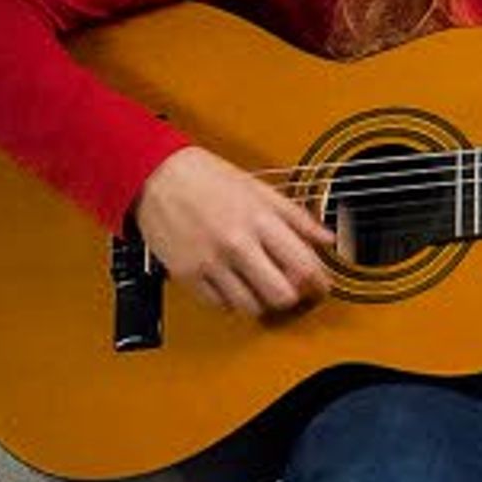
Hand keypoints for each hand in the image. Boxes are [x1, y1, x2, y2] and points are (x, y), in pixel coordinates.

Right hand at [129, 145, 336, 316]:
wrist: (155, 174)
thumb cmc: (206, 177)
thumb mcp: (259, 188)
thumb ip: (296, 216)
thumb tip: (326, 238)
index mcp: (259, 219)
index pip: (303, 264)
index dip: (320, 282)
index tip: (321, 285)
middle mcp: (237, 243)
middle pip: (281, 294)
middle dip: (293, 296)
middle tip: (292, 290)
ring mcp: (211, 262)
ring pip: (252, 307)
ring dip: (262, 302)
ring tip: (261, 288)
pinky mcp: (187, 275)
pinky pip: (220, 306)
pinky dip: (232, 301)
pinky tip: (234, 285)